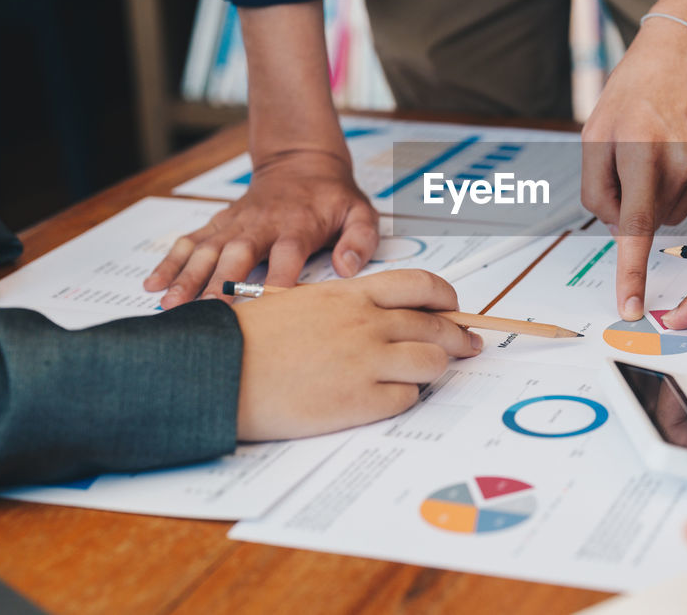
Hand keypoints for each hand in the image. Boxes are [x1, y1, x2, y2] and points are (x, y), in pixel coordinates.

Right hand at [145, 150, 378, 307]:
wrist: (302, 163)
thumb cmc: (333, 198)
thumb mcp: (361, 212)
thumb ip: (360, 239)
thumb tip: (346, 267)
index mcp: (298, 225)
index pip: (287, 254)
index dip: (278, 280)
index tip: (266, 309)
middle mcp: (262, 224)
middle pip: (237, 254)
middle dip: (220, 282)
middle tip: (204, 312)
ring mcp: (236, 223)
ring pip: (207, 249)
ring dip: (187, 276)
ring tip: (170, 304)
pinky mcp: (219, 223)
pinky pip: (190, 241)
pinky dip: (171, 261)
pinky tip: (153, 284)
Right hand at [231, 269, 482, 440]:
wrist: (220, 371)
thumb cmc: (253, 338)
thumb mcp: (304, 302)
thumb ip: (347, 306)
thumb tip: (380, 315)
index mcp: (352, 294)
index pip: (421, 285)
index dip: (446, 298)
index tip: (454, 308)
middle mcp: (366, 323)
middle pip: (435, 327)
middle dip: (458, 338)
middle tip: (467, 346)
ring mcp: (366, 362)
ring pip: (431, 363)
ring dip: (434, 369)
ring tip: (426, 375)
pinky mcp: (360, 402)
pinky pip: (406, 399)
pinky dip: (405, 398)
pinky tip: (390, 397)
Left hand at [582, 0, 686, 322]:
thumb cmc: (638, 87)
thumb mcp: (597, 130)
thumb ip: (597, 185)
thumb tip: (616, 227)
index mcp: (641, 153)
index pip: (634, 228)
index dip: (631, 274)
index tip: (632, 308)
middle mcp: (682, 161)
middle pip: (654, 218)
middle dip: (641, 199)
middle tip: (640, 155)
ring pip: (680, 212)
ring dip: (667, 192)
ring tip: (667, 145)